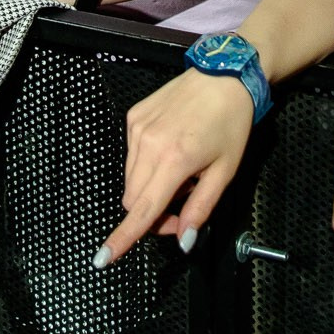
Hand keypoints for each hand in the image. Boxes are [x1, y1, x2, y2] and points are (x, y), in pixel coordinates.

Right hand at [101, 69, 258, 264]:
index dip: (123, 238)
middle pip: (134, 200)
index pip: (142, 209)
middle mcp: (148, 144)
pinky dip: (147, 164)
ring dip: (151, 188)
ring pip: (131, 179)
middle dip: (153, 214)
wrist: (225, 75)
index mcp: (174, 160)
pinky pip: (132, 156)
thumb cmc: (231, 124)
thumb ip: (201, 208)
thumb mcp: (225, 171)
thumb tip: (184, 241)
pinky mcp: (134, 116)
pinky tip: (172, 149)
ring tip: (182, 171)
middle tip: (184, 207)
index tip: (103, 258)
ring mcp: (137, 128)